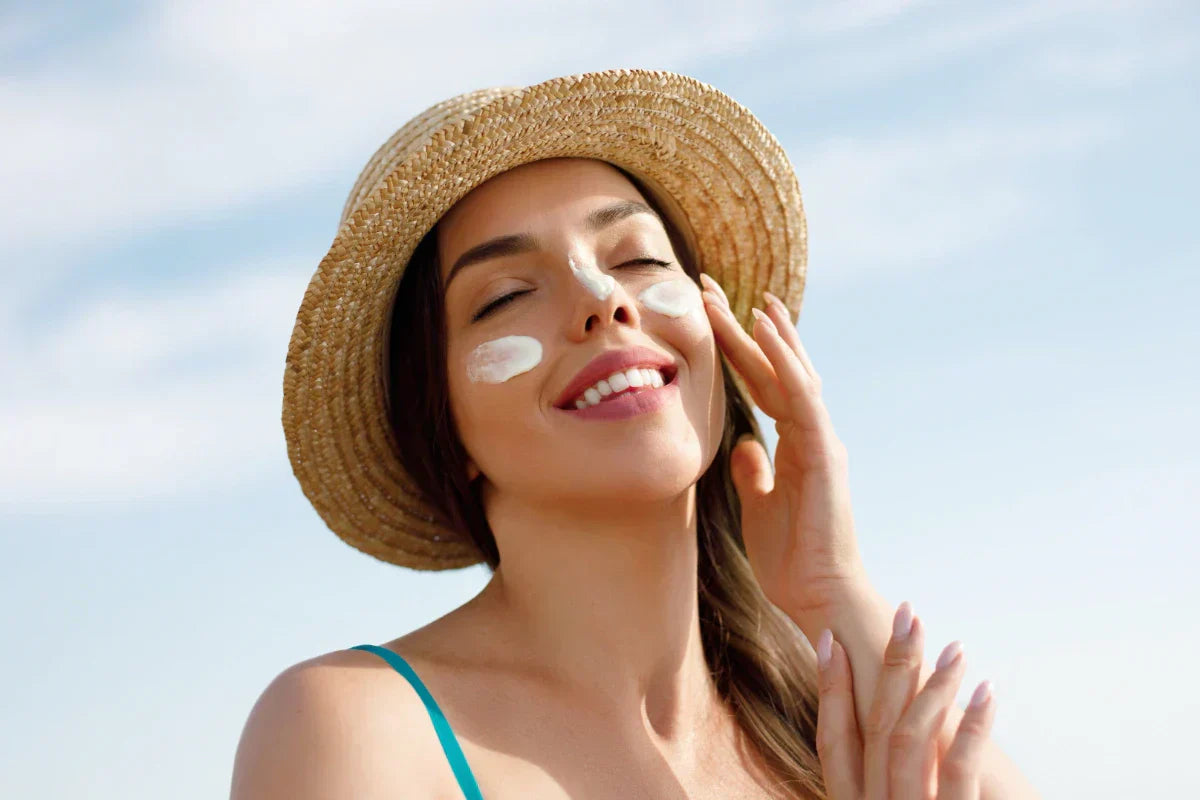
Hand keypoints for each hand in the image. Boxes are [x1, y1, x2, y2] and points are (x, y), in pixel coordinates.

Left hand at [699, 273, 865, 617]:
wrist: (817, 594)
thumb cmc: (791, 557)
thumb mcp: (758, 505)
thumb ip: (752, 472)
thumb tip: (742, 445)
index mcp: (794, 443)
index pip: (760, 383)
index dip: (735, 348)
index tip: (707, 314)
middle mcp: (810, 432)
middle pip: (773, 368)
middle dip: (743, 327)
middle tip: (710, 287)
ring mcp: (820, 439)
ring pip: (792, 373)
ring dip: (766, 333)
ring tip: (744, 295)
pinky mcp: (824, 452)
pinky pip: (803, 397)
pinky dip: (786, 362)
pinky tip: (768, 333)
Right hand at [816, 602, 995, 797]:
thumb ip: (884, 783)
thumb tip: (889, 742)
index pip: (831, 740)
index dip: (829, 687)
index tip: (830, 638)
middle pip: (875, 725)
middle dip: (890, 664)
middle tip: (906, 616)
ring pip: (909, 737)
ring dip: (933, 684)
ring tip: (956, 648)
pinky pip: (959, 768)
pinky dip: (972, 726)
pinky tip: (985, 691)